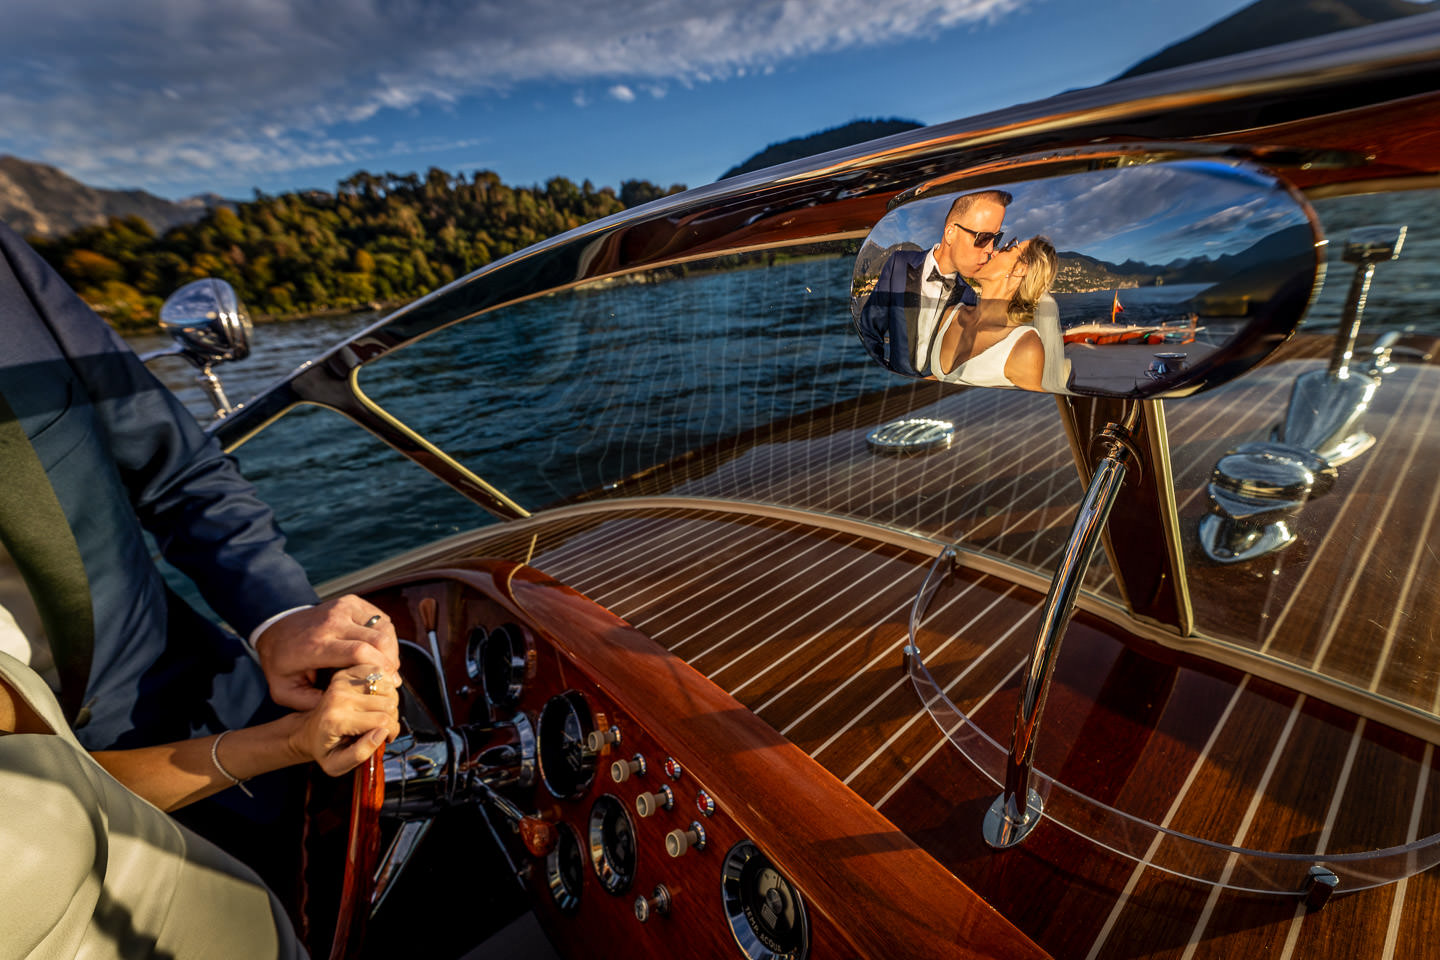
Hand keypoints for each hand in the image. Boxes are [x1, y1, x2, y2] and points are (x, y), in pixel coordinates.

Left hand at [255, 595, 399, 709]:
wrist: (274, 628)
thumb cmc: (281, 663)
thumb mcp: (284, 692)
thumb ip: (311, 703)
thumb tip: (343, 707)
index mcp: (316, 645)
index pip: (359, 652)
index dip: (380, 668)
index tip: (390, 683)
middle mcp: (331, 622)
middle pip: (377, 638)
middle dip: (391, 661)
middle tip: (392, 678)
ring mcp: (342, 608)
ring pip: (384, 627)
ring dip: (392, 648)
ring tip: (388, 665)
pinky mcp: (351, 601)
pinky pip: (380, 618)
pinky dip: (386, 635)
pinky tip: (381, 649)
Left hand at [288, 665, 401, 776]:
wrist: (307, 731)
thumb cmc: (324, 749)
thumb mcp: (337, 765)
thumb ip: (360, 753)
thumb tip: (382, 733)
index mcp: (336, 719)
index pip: (382, 720)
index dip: (392, 731)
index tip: (387, 738)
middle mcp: (339, 697)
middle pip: (388, 702)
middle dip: (392, 717)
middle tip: (383, 726)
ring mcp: (342, 682)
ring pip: (387, 685)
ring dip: (391, 700)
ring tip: (381, 712)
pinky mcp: (345, 674)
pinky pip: (379, 671)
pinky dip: (386, 683)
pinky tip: (380, 697)